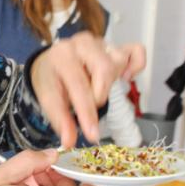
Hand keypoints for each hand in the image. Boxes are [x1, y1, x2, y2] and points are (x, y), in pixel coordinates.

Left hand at [30, 33, 146, 148]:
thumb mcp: (49, 99)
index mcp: (62, 54)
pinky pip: (135, 51)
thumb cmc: (52, 80)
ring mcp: (101, 43)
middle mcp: (82, 43)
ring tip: (99, 90)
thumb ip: (60, 120)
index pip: (79, 84)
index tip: (92, 134)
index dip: (87, 112)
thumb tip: (69, 142)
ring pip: (118, 61)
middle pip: (104, 69)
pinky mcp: (115, 46)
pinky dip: (136, 66)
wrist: (52, 63)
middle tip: (91, 104)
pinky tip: (124, 78)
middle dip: (99, 94)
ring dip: (111, 83)